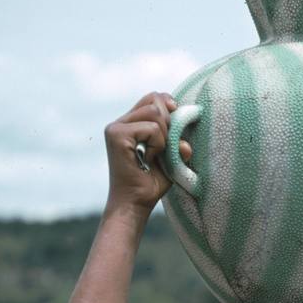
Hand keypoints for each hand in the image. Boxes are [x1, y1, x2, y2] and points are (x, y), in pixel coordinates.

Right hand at [104, 92, 191, 214]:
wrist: (135, 204)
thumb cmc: (150, 184)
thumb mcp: (169, 158)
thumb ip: (177, 143)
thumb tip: (187, 142)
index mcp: (129, 124)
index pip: (152, 98)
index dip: (168, 104)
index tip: (177, 116)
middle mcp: (120, 122)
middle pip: (154, 99)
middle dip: (169, 122)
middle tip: (164, 148)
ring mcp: (116, 127)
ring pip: (155, 112)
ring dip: (164, 136)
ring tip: (154, 155)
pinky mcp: (116, 134)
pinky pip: (152, 128)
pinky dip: (158, 144)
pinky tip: (148, 159)